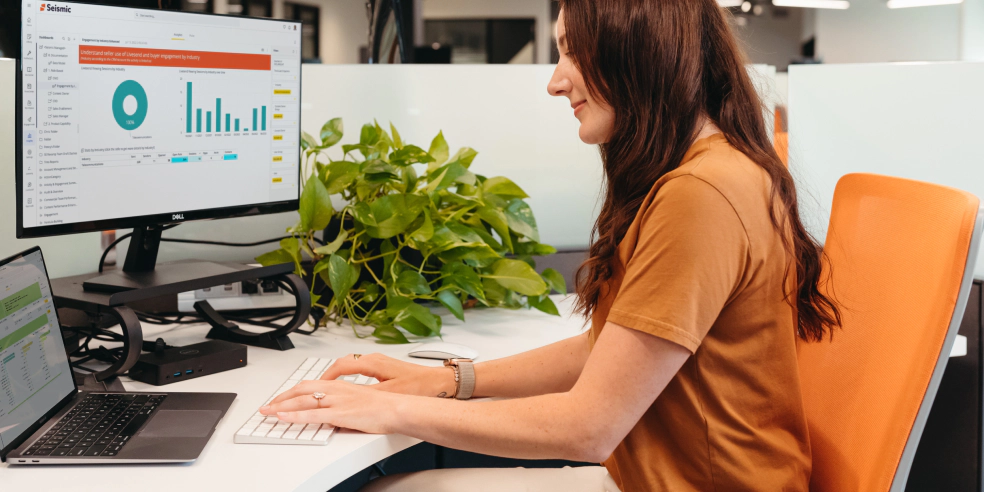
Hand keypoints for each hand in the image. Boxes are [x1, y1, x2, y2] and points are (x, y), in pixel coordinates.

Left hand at [258, 379, 400, 433]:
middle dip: (281, 397)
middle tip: (267, 404)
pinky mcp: (340, 414)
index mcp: (341, 385)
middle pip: (301, 389)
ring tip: (267, 411)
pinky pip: (312, 414)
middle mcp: (336, 390)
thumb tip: (335, 412)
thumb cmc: (386, 405)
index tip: (281, 398)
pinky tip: (283, 417)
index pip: (310, 385)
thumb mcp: (361, 399)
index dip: (292, 391)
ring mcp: (337, 401)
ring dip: (281, 406)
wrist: (399, 408)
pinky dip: (295, 415)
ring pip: (303, 401)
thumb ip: (345, 403)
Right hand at [321, 353, 455, 397]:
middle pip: (343, 363)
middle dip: (328, 375)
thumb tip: (347, 399)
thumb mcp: (389, 395)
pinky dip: (348, 374)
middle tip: (317, 387)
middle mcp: (374, 359)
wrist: (439, 382)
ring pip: (350, 364)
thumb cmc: (419, 386)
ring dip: (337, 374)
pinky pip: (358, 367)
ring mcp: (379, 362)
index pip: (341, 365)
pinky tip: (347, 384)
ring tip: (327, 386)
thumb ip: (366, 395)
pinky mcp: (384, 367)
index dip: (326, 377)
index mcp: (373, 363)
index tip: (316, 387)